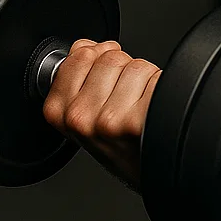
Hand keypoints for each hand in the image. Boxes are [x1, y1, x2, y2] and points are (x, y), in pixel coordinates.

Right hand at [41, 39, 160, 189]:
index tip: (105, 82)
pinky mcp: (136, 120)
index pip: (81, 54)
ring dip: (145, 81)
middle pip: (110, 56)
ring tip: (141, 107)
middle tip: (127, 100)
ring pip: (135, 65)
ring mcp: (108, 120)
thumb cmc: (122, 145)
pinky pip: (155, 77)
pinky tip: (154, 112)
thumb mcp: (83, 115)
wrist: (151, 175)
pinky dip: (161, 89)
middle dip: (124, 71)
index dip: (99, 61)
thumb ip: (77, 75)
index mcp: (59, 111)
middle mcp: (80, 117)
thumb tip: (86, 46)